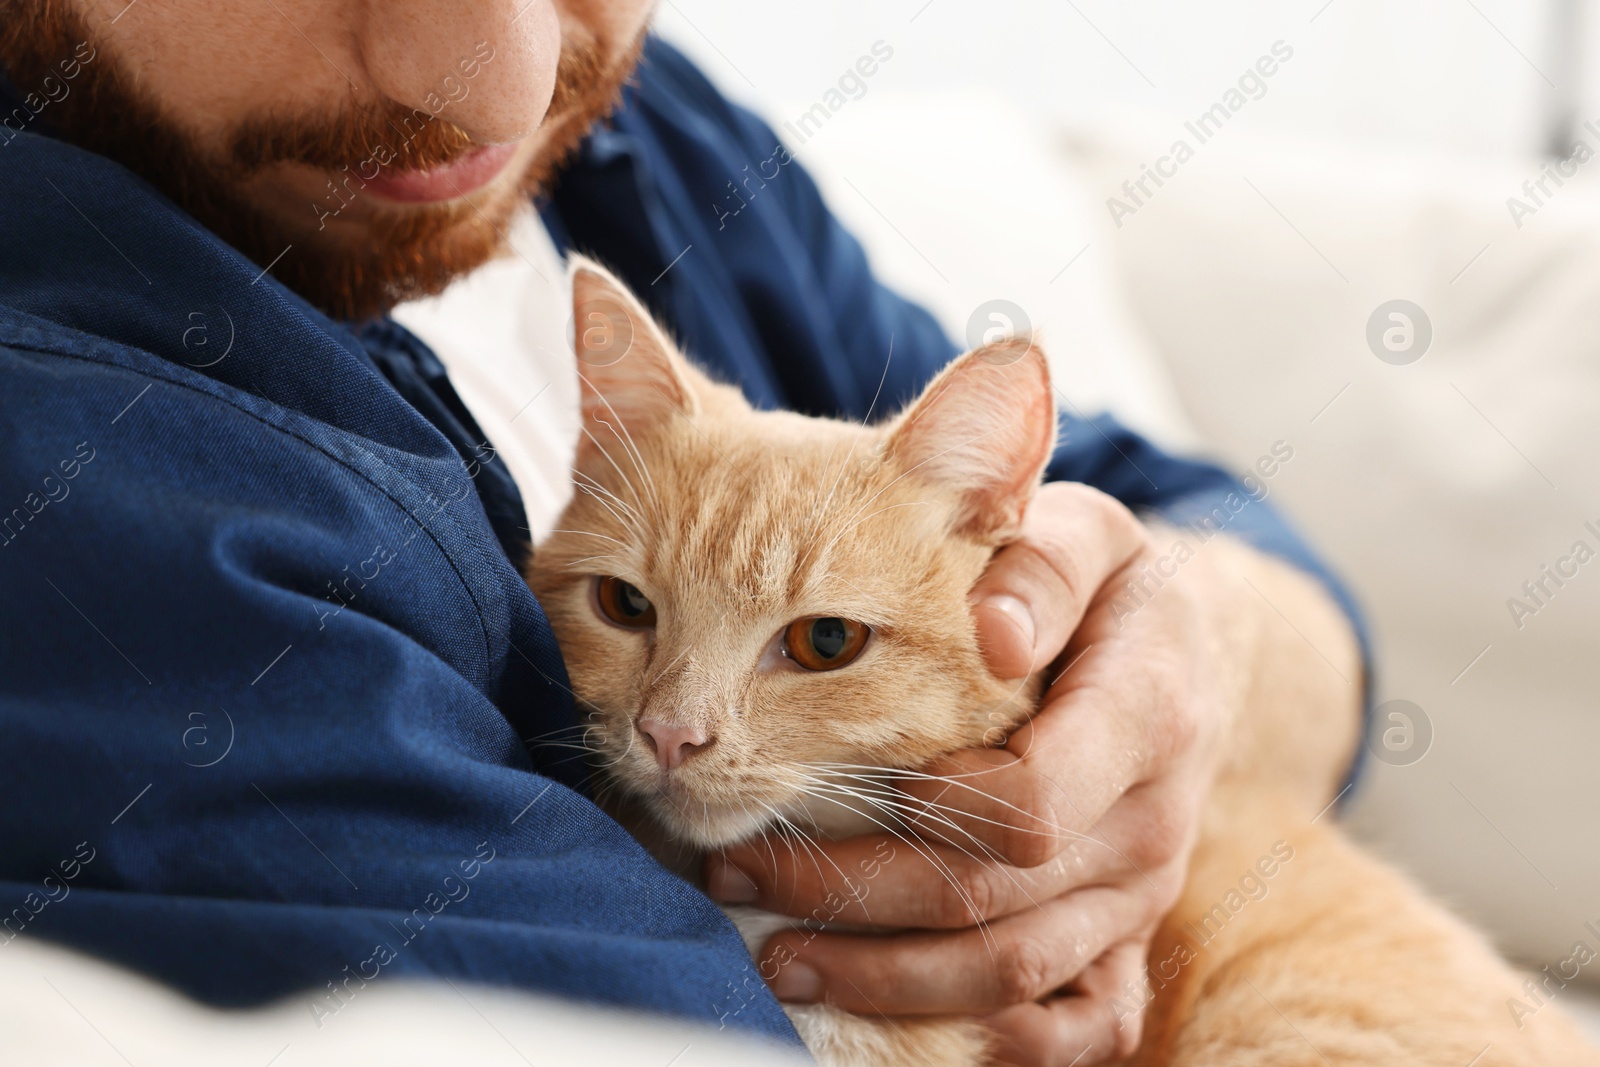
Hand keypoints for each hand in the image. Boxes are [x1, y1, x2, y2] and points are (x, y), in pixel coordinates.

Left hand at [705, 482, 1234, 1064]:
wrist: (1187, 655)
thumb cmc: (1110, 587)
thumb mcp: (1089, 535)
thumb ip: (1041, 567)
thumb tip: (989, 631)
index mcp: (1144, 718)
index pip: (1028, 801)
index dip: (924, 811)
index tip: (817, 783)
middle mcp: (1149, 822)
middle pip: (992, 900)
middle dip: (852, 898)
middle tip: (736, 873)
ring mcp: (1141, 893)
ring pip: (1016, 974)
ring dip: (889, 980)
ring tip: (777, 963)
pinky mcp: (1130, 935)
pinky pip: (1085, 1026)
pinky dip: (998, 1042)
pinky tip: (900, 1029)